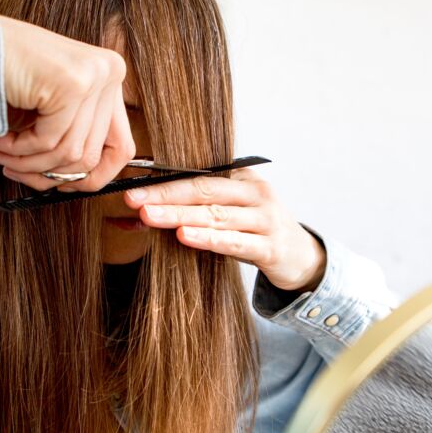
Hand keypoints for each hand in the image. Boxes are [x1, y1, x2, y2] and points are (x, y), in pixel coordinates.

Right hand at [0, 15, 135, 191]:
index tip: (61, 186)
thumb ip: (75, 139)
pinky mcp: (73, 83)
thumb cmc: (5, 76)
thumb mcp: (52, 111)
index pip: (122, 148)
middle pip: (93, 156)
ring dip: (29, 164)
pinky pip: (49, 142)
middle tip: (15, 171)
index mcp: (111, 77)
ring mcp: (94, 75)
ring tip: (1, 156)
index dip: (93, 177)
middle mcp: (110, 72)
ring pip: (70, 154)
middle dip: (49, 175)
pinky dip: (19, 150)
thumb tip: (84, 182)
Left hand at [125, 169, 326, 291]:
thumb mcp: (226, 216)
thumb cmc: (254, 232)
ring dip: (180, 215)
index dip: (164, 181)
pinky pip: (235, 241)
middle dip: (165, 195)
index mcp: (242, 177)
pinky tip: (184, 236)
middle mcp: (256, 192)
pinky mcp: (270, 247)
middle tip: (134, 199)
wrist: (300, 256)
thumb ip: (187, 213)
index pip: (198, 176)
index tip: (133, 188)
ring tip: (150, 216)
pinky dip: (208, 238)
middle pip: (204, 190)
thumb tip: (131, 220)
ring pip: (216, 214)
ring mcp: (265, 218)